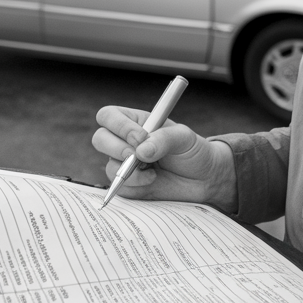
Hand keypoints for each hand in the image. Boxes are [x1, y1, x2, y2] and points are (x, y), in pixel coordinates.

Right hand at [93, 105, 237, 212]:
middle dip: (117, 148)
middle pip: (99, 139)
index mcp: (135, 122)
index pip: (109, 116)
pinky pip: (118, 186)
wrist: (203, 179)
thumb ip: (164, 139)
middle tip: (138, 156)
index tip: (140, 137)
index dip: (119, 125)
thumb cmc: (193, 152)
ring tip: (153, 170)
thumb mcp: (184, 137)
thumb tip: (140, 151)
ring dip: (129, 170)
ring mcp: (124, 164)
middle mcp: (124, 142)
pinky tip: (152, 179)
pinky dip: (135, 184)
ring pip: (108, 165)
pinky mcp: (128, 185)